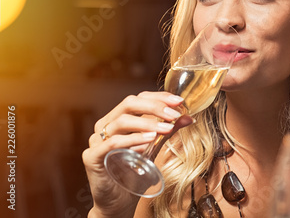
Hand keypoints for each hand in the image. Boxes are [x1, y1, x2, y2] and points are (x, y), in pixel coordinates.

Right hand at [82, 92, 193, 216]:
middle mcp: (105, 125)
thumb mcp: (154, 148)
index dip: (159, 97)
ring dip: (146, 123)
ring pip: (121, 122)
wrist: (119, 202)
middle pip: (129, 104)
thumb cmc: (134, 172)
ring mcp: (96, 140)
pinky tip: (148, 142)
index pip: (138, 98)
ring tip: (165, 129)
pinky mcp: (92, 157)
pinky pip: (112, 143)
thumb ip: (166, 131)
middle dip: (154, 107)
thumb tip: (188, 118)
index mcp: (118, 118)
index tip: (179, 101)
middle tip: (174, 114)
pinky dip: (132, 140)